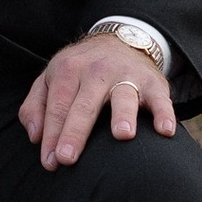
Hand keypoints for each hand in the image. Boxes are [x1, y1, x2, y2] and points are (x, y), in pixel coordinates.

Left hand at [19, 35, 176, 168]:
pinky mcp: (153, 83)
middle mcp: (97, 70)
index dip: (52, 134)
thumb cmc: (81, 72)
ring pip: (123, 96)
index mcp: (68, 70)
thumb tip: (36, 138)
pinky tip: (165, 131)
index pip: (57, 106)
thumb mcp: (51, 79)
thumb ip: (36, 106)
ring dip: (123, 115)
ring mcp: (127, 75)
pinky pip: (160, 99)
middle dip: (75, 131)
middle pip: (84, 104)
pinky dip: (164, 113)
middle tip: (67, 158)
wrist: (121, 40)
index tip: (50, 162)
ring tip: (122, 136)